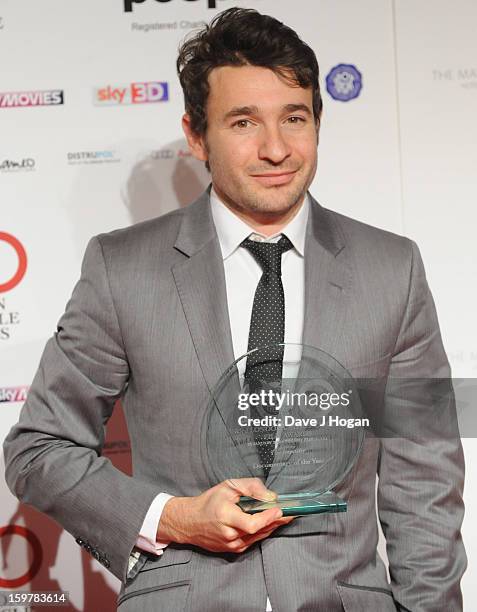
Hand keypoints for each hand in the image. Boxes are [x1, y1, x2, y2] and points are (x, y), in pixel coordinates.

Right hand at [156, 478, 293, 553]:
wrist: (189, 521)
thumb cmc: (208, 502)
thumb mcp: (228, 486)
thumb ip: (250, 487)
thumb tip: (270, 496)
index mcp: (226, 517)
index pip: (252, 523)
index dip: (268, 518)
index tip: (280, 509)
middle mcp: (229, 534)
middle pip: (259, 531)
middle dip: (276, 521)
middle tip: (291, 512)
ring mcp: (231, 545)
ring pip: (258, 537)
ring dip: (271, 527)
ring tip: (282, 516)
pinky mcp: (232, 550)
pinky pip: (252, 541)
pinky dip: (262, 532)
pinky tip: (268, 523)